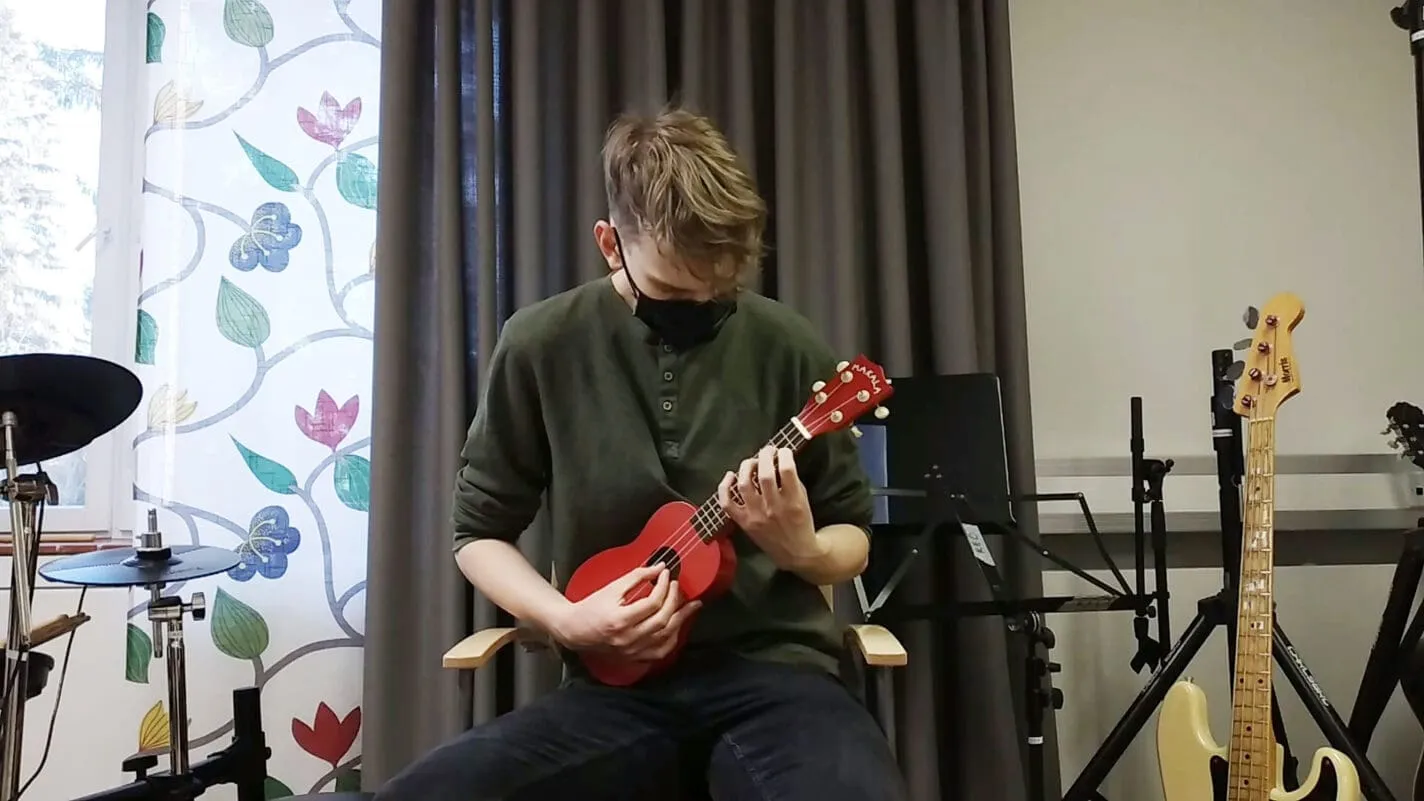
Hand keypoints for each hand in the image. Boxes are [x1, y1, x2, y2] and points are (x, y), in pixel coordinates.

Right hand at [548, 565, 700, 660]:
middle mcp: (628, 638)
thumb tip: (659, 568)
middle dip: (675, 600)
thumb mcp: (611, 588)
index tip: (666, 574)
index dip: (663, 586)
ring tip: (692, 605)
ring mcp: (632, 650)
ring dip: (681, 619)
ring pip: (665, 637)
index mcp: (620, 619)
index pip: (651, 603)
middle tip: (677, 586)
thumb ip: (636, 577)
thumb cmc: (591, 607)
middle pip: (662, 620)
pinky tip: (679, 625)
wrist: (575, 631)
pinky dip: (673, 638)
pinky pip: (660, 651)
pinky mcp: (634, 656)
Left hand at [717, 446, 819, 568]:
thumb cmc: (801, 522)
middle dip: (764, 456)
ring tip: (752, 462)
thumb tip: (777, 459)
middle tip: (766, 451)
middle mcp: (773, 508)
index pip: (786, 469)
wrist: (796, 552)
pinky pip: (727, 503)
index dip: (783, 454)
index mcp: (793, 501)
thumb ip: (791, 481)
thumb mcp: (803, 499)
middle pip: (765, 474)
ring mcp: (756, 516)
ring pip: (744, 484)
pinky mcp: (744, 523)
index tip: (782, 451)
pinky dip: (724, 487)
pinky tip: (730, 476)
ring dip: (746, 467)